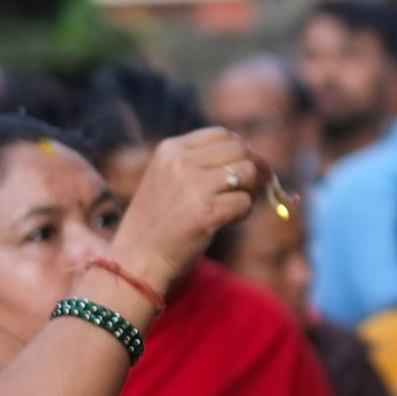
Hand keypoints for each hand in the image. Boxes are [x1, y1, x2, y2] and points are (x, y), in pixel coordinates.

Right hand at [105, 128, 266, 294]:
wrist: (136, 260)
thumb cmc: (156, 223)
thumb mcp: (167, 179)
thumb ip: (199, 164)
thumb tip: (251, 158)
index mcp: (170, 149)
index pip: (222, 134)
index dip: (243, 149)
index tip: (248, 166)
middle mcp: (182, 162)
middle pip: (240, 149)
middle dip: (258, 167)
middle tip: (260, 186)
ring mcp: (194, 186)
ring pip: (248, 172)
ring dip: (253, 189)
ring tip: (241, 205)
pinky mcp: (207, 212)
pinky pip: (245, 202)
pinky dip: (244, 213)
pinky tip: (230, 221)